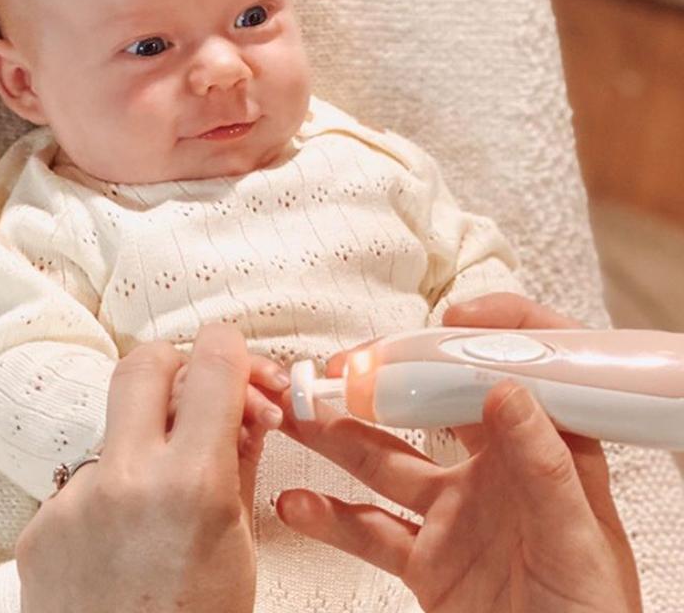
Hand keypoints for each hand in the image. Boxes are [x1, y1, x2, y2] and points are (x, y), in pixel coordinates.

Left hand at [16, 323, 270, 612]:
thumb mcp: (240, 546)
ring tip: (161, 496)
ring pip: (114, 427)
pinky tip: (124, 535)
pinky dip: (112, 490)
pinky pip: (85, 478)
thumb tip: (247, 406)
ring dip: (144, 441)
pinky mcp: (40, 525)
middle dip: (176, 367)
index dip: (230, 350)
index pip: (212, 366)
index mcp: (191, 485)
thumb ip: (241, 460)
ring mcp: (74, 500)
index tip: (235, 358)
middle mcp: (125, 479)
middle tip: (196, 398)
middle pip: (143, 363)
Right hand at [273, 293, 642, 612]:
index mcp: (541, 452)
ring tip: (299, 418)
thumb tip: (508, 389)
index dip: (489, 336)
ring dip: (339, 437)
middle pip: (429, 408)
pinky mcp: (427, 558)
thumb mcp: (578, 539)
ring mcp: (454, 513)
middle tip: (340, 369)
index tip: (448, 319)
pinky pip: (370, 530)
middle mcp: (493, 472)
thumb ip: (545, 467)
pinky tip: (299, 504)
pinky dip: (330, 517)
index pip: (515, 372)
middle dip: (383, 382)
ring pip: (385, 460)